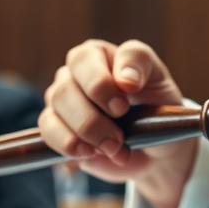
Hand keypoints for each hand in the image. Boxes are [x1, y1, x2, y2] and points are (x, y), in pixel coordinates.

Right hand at [39, 39, 197, 207]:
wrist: (153, 150)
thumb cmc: (156, 109)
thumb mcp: (160, 79)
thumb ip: (141, 63)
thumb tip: (125, 80)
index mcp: (100, 54)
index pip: (89, 56)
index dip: (101, 82)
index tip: (124, 104)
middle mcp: (75, 72)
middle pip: (67, 86)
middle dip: (93, 116)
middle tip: (119, 136)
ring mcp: (62, 98)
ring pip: (57, 106)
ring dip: (86, 131)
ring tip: (113, 147)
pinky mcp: (55, 125)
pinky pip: (48, 129)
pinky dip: (68, 143)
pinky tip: (90, 152)